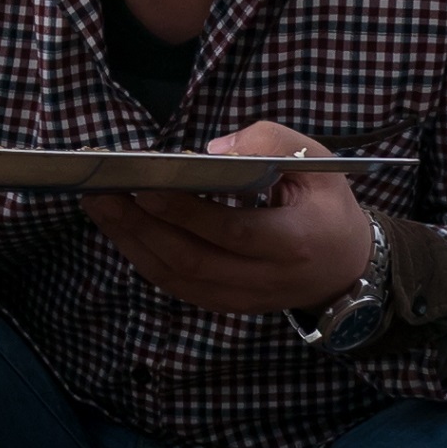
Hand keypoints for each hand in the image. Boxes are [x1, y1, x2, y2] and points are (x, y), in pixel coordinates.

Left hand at [82, 121, 376, 313]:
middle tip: (100, 191)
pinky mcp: (226, 305)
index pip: (230, 230)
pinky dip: (144, 258)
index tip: (143, 183)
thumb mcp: (316, 162)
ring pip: (177, 278)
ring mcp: (243, 299)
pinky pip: (178, 286)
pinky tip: (121, 230)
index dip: (183, 210)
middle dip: (139, 225)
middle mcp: (266, 279)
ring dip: (132, 242)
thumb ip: (269, 142)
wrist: (348, 269)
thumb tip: (210, 150)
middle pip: (191, 259)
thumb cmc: (327, 207)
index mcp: (293, 241)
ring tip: (98, 206)